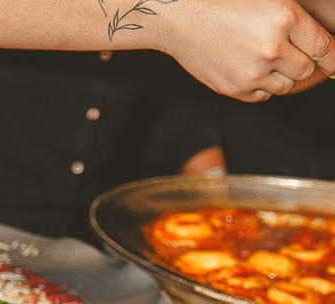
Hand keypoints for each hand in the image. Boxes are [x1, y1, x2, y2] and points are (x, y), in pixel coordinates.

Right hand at [156, 0, 334, 99]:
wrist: (181, 16)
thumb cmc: (224, 1)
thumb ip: (295, 19)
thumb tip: (320, 45)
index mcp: (284, 16)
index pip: (324, 47)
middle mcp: (272, 47)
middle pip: (306, 70)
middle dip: (302, 62)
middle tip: (287, 50)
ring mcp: (253, 72)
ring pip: (285, 86)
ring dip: (282, 74)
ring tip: (263, 56)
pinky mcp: (236, 88)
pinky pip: (263, 96)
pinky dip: (262, 85)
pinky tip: (248, 66)